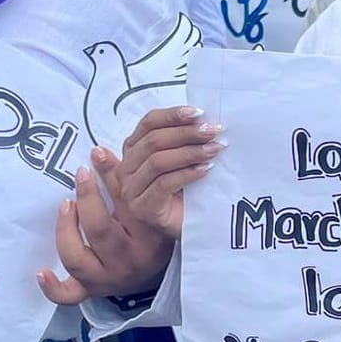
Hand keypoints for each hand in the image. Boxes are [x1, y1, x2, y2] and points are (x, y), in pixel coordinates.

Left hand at [36, 157, 174, 306]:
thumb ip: (127, 181)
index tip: (96, 154)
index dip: (110, 176)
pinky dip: (53, 287)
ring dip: (65, 230)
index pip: (128, 204)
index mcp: (149, 237)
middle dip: (86, 199)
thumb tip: (98, 151)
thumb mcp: (150, 206)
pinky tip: (41, 271)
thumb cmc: (152, 231)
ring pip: (77, 259)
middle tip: (81, 176)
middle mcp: (129, 261)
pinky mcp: (92, 291)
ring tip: (65, 206)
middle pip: (99, 231)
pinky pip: (69, 296)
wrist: (157, 274)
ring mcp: (108, 279)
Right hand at [102, 105, 224, 243]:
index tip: (198, 113)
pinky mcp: (142, 209)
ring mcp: (131, 191)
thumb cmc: (187, 193)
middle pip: (153, 141)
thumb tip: (198, 116)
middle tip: (213, 131)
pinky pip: (164, 184)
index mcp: (133, 151)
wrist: (189, 229)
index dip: (172, 115)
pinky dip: (188, 173)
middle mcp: (126, 169)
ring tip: (214, 149)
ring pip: (158, 162)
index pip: (148, 124)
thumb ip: (182, 139)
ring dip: (190, 152)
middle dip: (186, 133)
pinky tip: (206, 169)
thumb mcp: (183, 160)